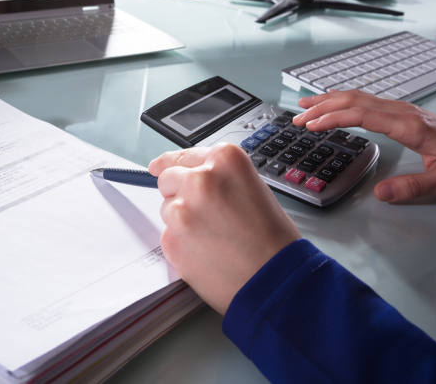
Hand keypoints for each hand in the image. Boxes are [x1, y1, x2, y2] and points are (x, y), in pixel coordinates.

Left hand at [149, 144, 300, 314]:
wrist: (276, 280)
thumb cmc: (273, 238)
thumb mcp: (252, 188)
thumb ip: (220, 178)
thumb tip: (190, 176)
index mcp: (224, 161)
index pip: (184, 155)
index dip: (173, 163)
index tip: (159, 166)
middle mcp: (200, 179)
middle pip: (169, 179)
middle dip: (179, 193)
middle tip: (203, 214)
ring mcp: (182, 209)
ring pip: (167, 209)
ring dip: (182, 220)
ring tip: (214, 237)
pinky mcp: (171, 239)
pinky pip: (168, 235)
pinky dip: (181, 244)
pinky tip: (207, 252)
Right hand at [293, 90, 435, 201]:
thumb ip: (414, 187)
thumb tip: (381, 193)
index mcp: (409, 126)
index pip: (363, 115)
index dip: (334, 118)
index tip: (312, 125)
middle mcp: (401, 112)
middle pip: (354, 101)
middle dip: (322, 108)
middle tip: (297, 118)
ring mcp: (399, 109)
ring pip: (358, 97)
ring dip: (329, 100)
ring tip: (304, 106)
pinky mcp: (398, 112)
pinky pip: (365, 100)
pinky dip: (342, 100)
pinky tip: (331, 102)